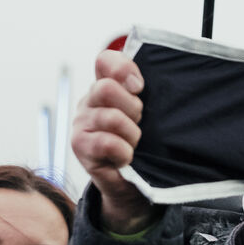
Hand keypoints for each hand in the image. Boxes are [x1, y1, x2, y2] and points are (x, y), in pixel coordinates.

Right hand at [71, 50, 154, 232]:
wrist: (132, 184)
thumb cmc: (144, 145)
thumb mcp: (151, 115)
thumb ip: (151, 94)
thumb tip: (163, 82)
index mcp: (106, 85)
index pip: (105, 60)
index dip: (124, 70)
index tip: (140, 88)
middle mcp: (89, 100)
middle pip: (106, 88)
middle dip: (132, 108)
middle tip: (139, 122)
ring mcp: (81, 122)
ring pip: (110, 117)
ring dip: (131, 134)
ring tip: (135, 144)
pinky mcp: (80, 145)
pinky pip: (106, 142)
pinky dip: (123, 151)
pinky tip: (126, 157)